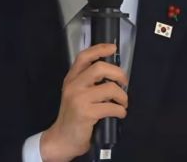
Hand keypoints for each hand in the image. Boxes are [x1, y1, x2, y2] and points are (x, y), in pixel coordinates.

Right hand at [40, 43, 128, 161]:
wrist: (62, 138)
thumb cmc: (73, 117)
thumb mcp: (75, 95)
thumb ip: (87, 83)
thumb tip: (112, 75)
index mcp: (71, 79)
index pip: (84, 57)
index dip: (99, 49)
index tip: (112, 48)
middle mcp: (73, 85)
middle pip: (99, 68)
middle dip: (118, 74)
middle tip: (124, 83)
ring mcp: (78, 99)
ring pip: (109, 88)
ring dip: (122, 97)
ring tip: (122, 104)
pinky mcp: (86, 113)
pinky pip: (112, 107)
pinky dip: (121, 111)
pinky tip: (119, 114)